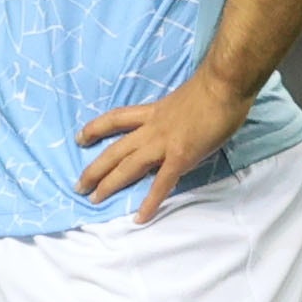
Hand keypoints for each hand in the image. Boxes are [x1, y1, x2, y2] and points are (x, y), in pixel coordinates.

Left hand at [76, 71, 253, 222]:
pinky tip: (140, 217)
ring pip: (128, 165)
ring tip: (93, 199)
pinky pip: (162, 183)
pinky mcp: (181, 156)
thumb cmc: (212, 87)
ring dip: (109, 184)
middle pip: (115, 150)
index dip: (96, 129)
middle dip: (94, 168)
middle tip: (78, 186)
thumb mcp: (182, 101)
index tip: (80, 138)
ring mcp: (164, 143)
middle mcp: (152, 128)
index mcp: (153, 112)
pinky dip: (150, 202)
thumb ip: (173, 119)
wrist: (224, 83)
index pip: (117, 119)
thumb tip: (175, 133)